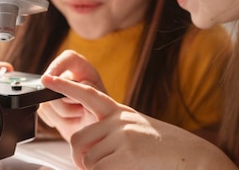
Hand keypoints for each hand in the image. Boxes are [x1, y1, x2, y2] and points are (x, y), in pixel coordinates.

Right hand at [38, 50, 106, 140]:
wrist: (99, 137)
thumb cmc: (106, 118)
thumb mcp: (100, 102)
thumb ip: (85, 91)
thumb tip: (63, 88)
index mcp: (86, 71)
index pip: (69, 58)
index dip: (57, 65)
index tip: (48, 79)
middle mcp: (70, 79)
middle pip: (53, 82)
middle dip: (63, 101)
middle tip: (80, 111)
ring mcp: (58, 92)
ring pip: (44, 98)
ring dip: (61, 114)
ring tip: (78, 117)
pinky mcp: (50, 106)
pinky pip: (41, 110)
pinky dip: (53, 119)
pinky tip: (68, 121)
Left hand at [41, 74, 237, 169]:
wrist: (189, 155)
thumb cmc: (162, 146)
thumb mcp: (134, 130)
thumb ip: (111, 132)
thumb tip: (85, 151)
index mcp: (119, 111)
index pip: (88, 94)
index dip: (66, 85)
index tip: (48, 78)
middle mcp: (118, 120)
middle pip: (78, 140)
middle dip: (81, 158)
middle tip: (96, 166)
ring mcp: (122, 136)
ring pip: (88, 160)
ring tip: (121, 166)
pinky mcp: (125, 154)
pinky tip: (126, 169)